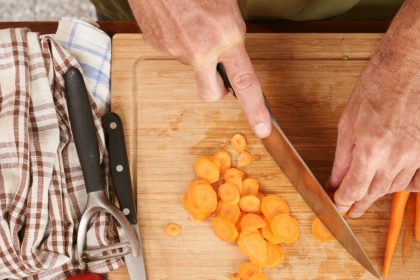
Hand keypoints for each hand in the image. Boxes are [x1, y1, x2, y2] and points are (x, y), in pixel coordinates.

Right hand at [129, 0, 270, 137]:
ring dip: (195, 52)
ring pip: (191, 65)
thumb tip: (233, 49)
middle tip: (219, 71)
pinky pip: (173, 50)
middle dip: (217, 89)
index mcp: (224, 36)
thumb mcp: (226, 6)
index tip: (262, 128)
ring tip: (192, 22)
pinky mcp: (156, 44)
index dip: (255, 109)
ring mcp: (175, 49)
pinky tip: (177, 19)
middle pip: (211, 94)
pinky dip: (177, 39)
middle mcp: (200, 49)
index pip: (245, 82)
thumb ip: (232, 34)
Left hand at [327, 54, 419, 217]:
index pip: (354, 190)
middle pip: (374, 193)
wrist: (409, 68)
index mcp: (370, 149)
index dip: (344, 201)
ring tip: (375, 176)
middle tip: (354, 206)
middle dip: (360, 201)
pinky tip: (401, 177)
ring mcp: (417, 155)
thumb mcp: (347, 123)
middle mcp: (395, 157)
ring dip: (382, 188)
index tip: (340, 204)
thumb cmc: (376, 87)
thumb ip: (341, 161)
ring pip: (396, 188)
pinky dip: (411, 185)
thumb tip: (335, 186)